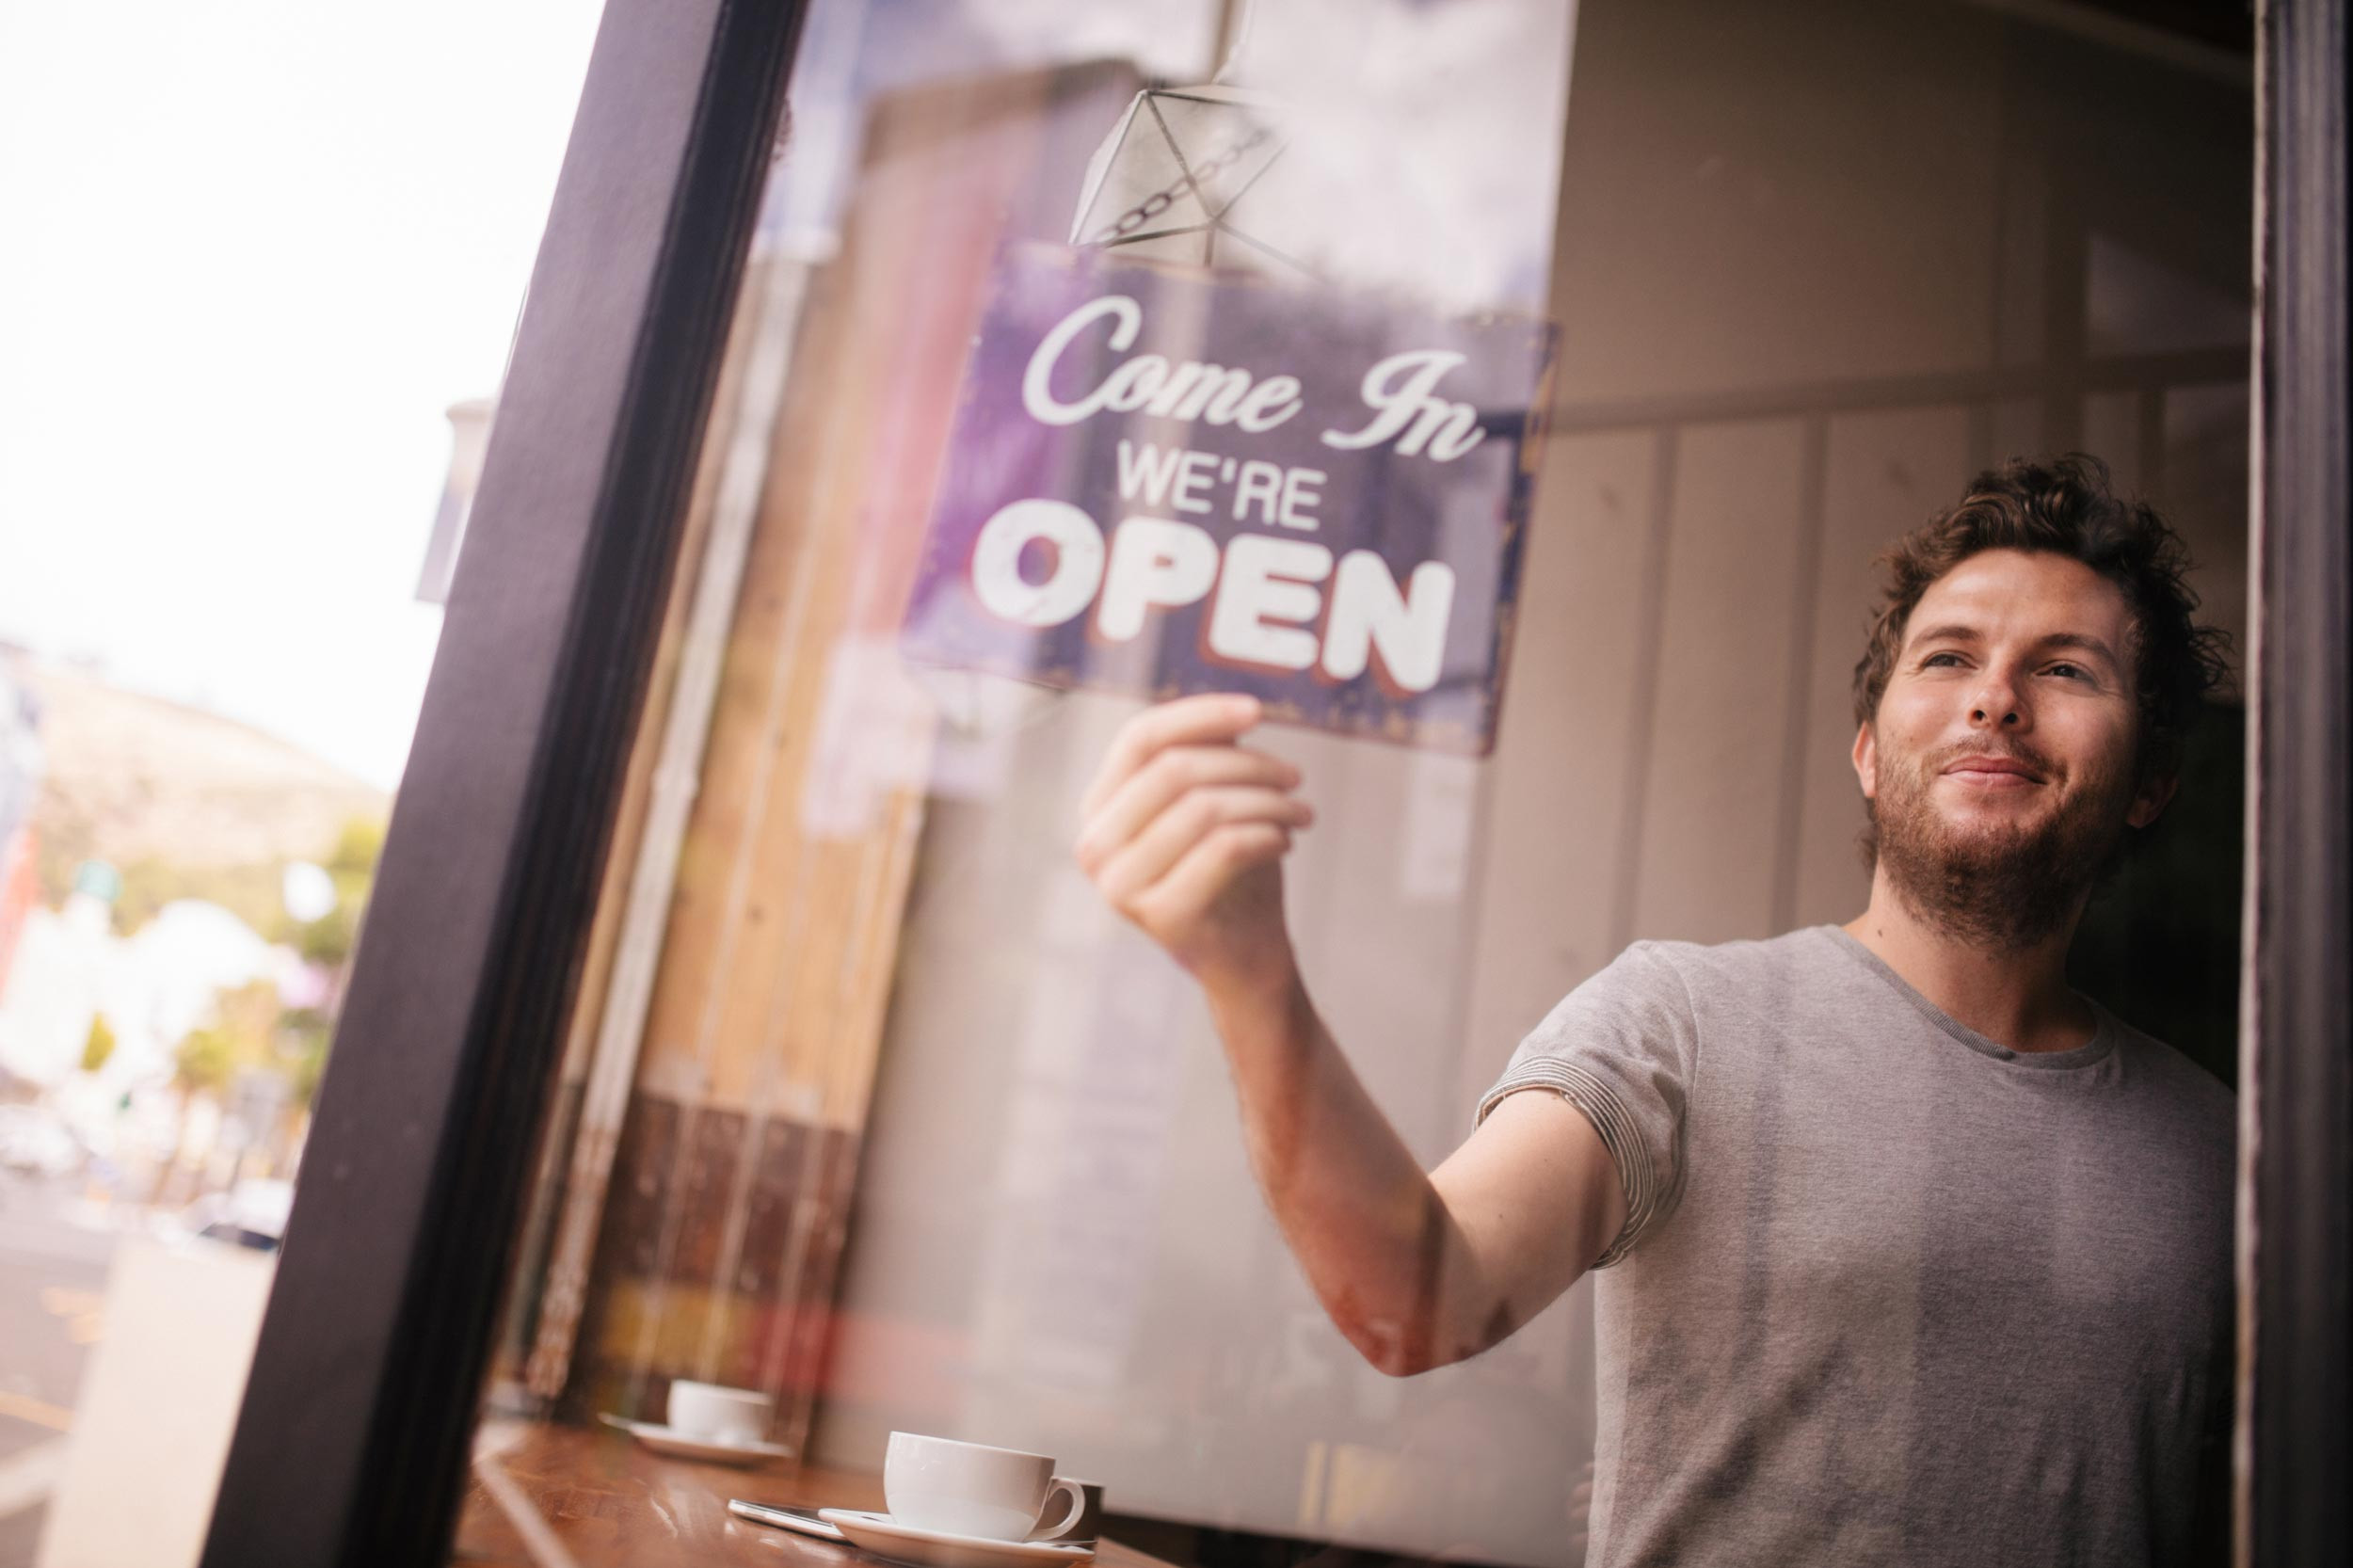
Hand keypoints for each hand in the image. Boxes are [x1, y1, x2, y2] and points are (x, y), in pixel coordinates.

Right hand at [1073, 692, 1313, 986]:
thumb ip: (1210, 754)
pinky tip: (1286, 841)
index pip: (1139, 738)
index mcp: (1099, 807)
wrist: (1243, 957)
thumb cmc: (1230, 868)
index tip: (1258, 711)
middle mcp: (1095, 845)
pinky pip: (1224, 848)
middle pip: (1174, 769)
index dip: (1199, 714)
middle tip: (1294, 777)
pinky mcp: (1159, 914)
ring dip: (1267, 801)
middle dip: (1248, 765)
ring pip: (1204, 808)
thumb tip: (1233, 713)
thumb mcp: (1216, 800)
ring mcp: (1119, 885)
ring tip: (1300, 812)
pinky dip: (1267, 834)